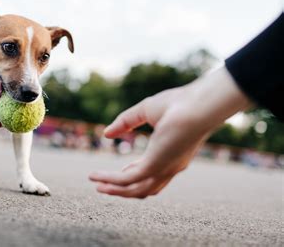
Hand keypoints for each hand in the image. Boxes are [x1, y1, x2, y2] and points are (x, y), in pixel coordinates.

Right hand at [89, 67, 249, 198]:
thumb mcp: (146, 110)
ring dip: (115, 191)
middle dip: (124, 190)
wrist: (199, 104)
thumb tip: (106, 134)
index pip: (154, 172)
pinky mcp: (154, 166)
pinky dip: (109, 180)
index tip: (122, 170)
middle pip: (146, 188)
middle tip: (106, 187)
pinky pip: (127, 180)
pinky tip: (95, 177)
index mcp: (174, 154)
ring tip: (98, 188)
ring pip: (135, 190)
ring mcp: (164, 169)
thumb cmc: (179, 103)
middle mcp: (171, 166)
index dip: (136, 173)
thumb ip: (126, 122)